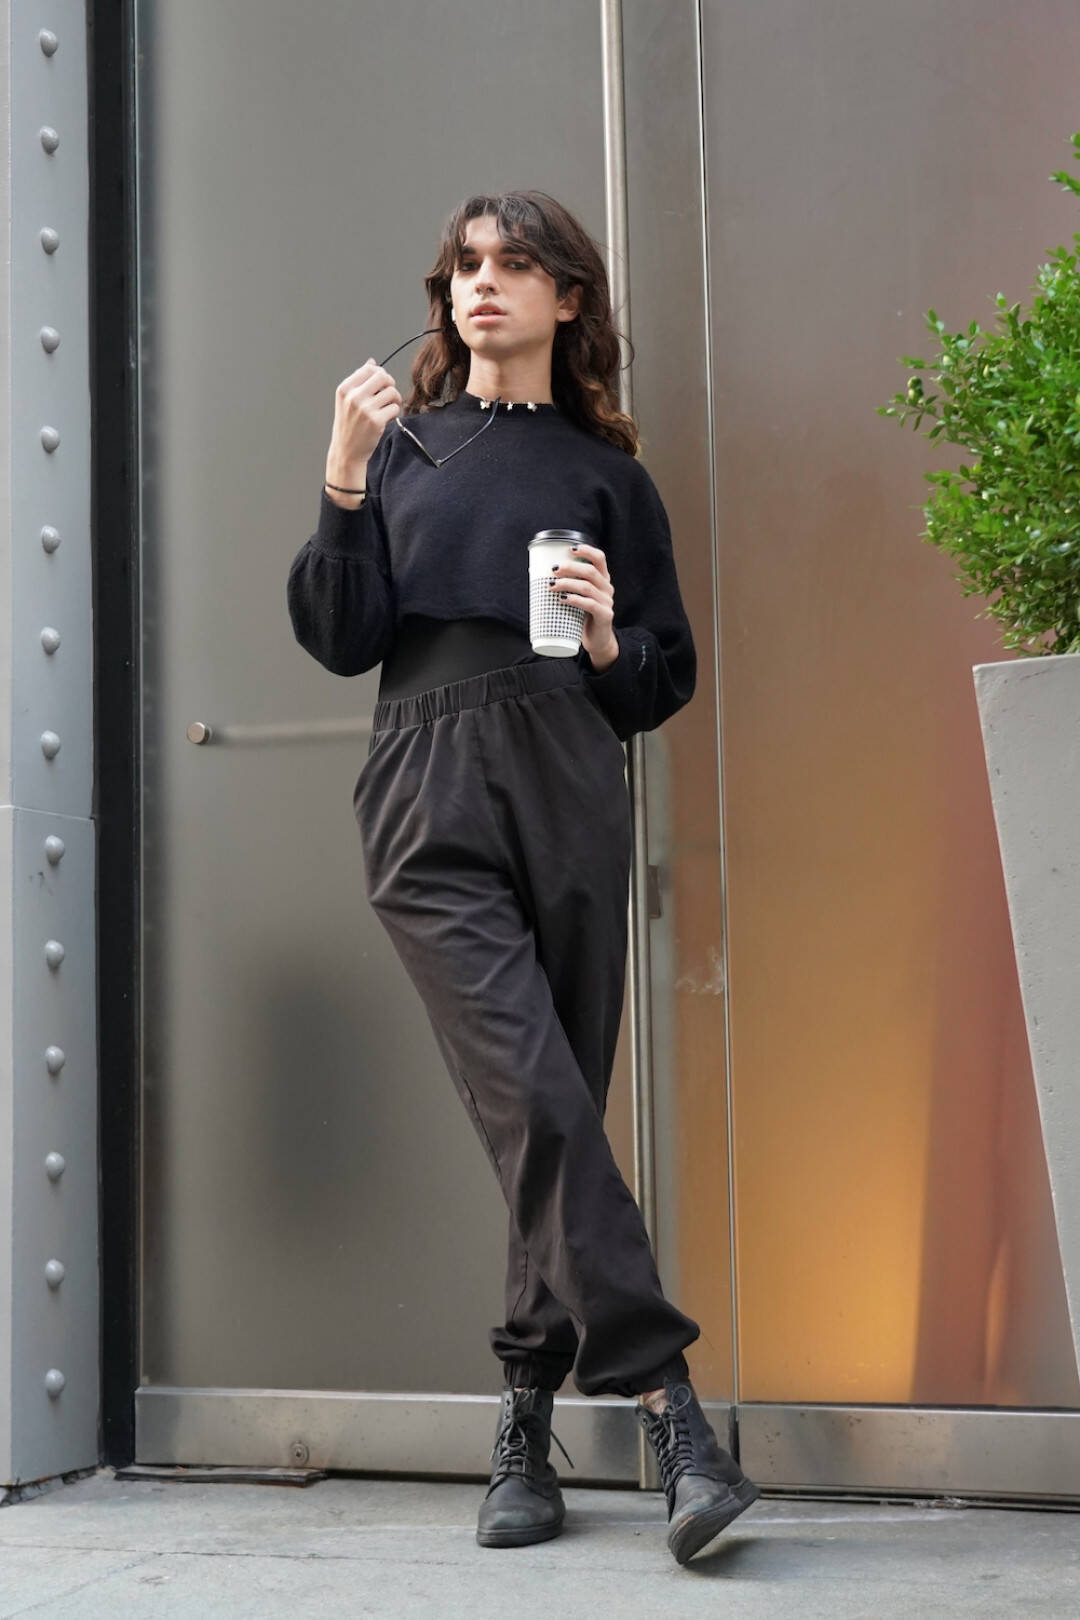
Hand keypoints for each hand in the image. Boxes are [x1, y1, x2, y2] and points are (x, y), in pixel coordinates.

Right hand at [327, 359, 401, 472]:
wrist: (346, 452)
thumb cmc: (348, 425)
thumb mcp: (347, 400)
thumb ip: (359, 380)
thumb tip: (372, 362)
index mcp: (345, 389)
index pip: (369, 369)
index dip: (380, 374)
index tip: (381, 385)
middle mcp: (353, 397)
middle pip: (383, 377)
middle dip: (390, 384)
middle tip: (388, 395)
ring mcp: (365, 409)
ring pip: (392, 392)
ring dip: (394, 400)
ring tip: (388, 409)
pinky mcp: (376, 421)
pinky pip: (394, 408)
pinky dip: (394, 413)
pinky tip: (386, 419)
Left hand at [551, 543, 618, 670]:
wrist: (597, 640)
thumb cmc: (583, 616)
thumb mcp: (578, 596)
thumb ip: (566, 585)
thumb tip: (535, 573)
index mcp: (602, 579)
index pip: (599, 558)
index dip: (586, 550)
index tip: (570, 548)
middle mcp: (607, 588)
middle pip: (590, 571)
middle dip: (570, 568)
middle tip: (554, 569)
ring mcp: (607, 602)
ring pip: (587, 587)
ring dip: (567, 584)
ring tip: (552, 585)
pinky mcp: (605, 615)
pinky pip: (589, 604)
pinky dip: (574, 599)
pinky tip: (562, 598)